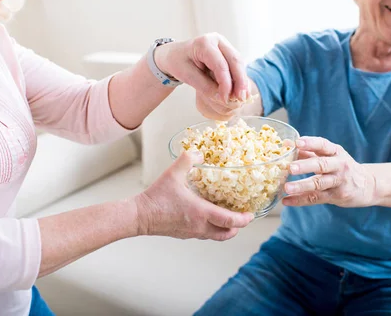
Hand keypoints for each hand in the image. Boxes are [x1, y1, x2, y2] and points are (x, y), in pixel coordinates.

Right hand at [134, 151, 253, 240]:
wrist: (139, 216)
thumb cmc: (156, 197)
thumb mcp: (173, 173)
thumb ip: (188, 160)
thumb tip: (199, 153)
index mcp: (201, 213)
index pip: (230, 221)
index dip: (243, 219)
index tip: (251, 214)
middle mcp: (200, 226)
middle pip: (227, 233)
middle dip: (238, 227)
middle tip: (243, 217)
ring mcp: (192, 233)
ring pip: (216, 236)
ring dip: (226, 230)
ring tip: (229, 218)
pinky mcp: (184, 234)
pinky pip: (204, 234)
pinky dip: (213, 229)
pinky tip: (208, 217)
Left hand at [154, 33, 249, 120]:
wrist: (175, 54)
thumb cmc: (178, 62)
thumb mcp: (186, 75)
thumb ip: (205, 87)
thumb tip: (223, 98)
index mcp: (204, 43)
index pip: (220, 65)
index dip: (226, 83)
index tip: (226, 99)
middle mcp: (217, 40)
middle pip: (235, 60)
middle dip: (240, 81)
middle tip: (242, 98)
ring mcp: (224, 45)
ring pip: (238, 63)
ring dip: (242, 81)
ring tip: (243, 97)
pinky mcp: (227, 52)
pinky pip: (236, 66)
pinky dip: (239, 79)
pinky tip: (240, 91)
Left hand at [282, 136, 377, 207]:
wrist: (367, 185)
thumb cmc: (341, 167)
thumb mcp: (330, 156)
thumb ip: (308, 150)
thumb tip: (286, 144)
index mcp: (336, 151)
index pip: (323, 145)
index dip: (310, 143)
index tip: (297, 143)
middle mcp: (339, 165)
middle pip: (322, 165)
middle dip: (305, 166)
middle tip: (290, 168)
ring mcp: (339, 182)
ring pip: (318, 184)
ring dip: (301, 186)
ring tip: (286, 188)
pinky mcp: (337, 196)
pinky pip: (316, 198)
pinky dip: (300, 200)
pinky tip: (287, 200)